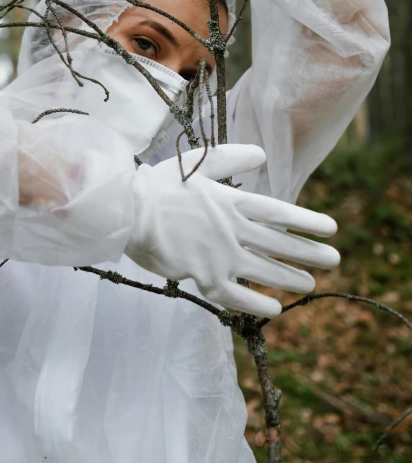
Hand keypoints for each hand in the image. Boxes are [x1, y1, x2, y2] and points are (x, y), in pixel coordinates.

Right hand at [126, 144, 339, 317]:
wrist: (127, 212)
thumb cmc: (159, 186)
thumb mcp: (197, 164)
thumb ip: (231, 158)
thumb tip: (261, 153)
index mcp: (231, 201)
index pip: (279, 212)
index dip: (307, 222)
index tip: (331, 229)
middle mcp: (232, 229)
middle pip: (279, 243)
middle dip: (310, 252)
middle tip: (334, 260)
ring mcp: (219, 255)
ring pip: (264, 270)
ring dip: (291, 277)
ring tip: (311, 283)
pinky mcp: (203, 277)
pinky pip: (236, 295)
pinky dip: (257, 304)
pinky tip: (275, 309)